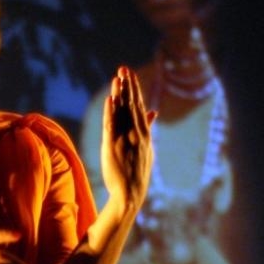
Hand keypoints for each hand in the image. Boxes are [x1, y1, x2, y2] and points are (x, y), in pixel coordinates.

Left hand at [100, 66, 154, 216]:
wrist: (130, 194)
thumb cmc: (137, 172)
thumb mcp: (146, 148)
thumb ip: (147, 127)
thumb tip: (153, 111)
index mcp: (144, 133)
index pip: (138, 106)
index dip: (134, 89)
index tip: (130, 74)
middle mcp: (136, 134)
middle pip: (131, 105)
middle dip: (128, 86)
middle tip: (124, 69)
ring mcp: (125, 140)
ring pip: (122, 113)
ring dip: (120, 94)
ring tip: (117, 78)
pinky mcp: (113, 147)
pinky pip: (111, 126)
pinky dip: (111, 113)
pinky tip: (110, 100)